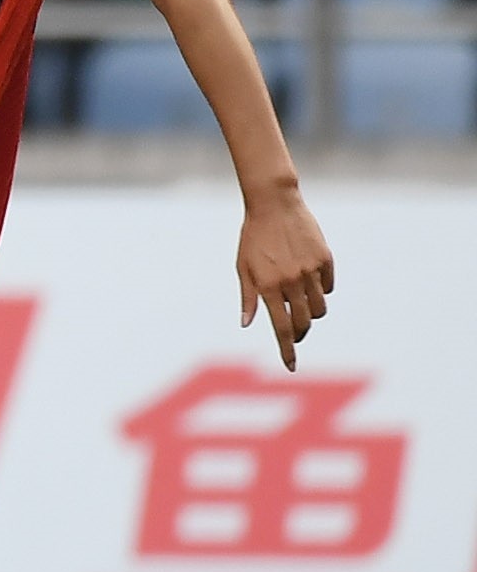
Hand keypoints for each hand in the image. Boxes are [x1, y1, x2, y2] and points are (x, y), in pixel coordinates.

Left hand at [236, 183, 333, 370]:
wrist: (274, 205)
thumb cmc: (253, 238)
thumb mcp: (243, 267)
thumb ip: (248, 297)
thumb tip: (247, 323)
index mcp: (268, 286)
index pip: (280, 328)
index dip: (286, 350)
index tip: (291, 366)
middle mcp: (291, 281)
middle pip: (303, 323)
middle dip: (298, 333)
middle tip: (292, 334)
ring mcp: (311, 271)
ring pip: (319, 308)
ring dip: (311, 312)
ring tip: (298, 302)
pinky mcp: (325, 260)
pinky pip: (328, 287)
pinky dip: (320, 290)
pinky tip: (308, 279)